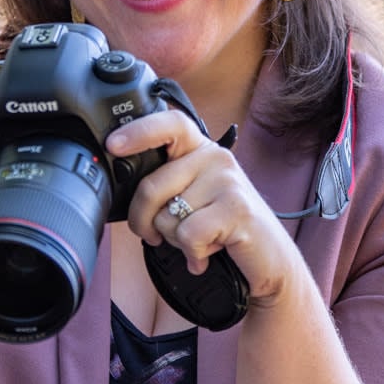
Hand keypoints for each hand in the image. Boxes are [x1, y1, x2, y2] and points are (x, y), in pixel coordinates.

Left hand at [107, 109, 302, 306]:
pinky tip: (207, 254)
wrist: (269, 259)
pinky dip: (193, 253)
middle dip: (142, 221)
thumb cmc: (224, 230)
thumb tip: (123, 188)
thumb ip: (167, 186)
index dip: (139, 132)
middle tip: (155, 236)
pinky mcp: (237, 209)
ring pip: (167, 217)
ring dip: (175, 241)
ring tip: (199, 241)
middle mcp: (216, 158)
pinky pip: (188, 234)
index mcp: (202, 151)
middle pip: (152, 185)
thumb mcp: (194, 199)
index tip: (113, 145)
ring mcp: (229, 181)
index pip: (170, 124)